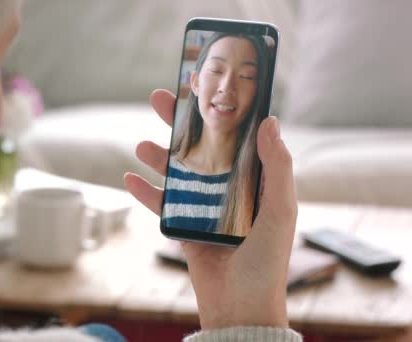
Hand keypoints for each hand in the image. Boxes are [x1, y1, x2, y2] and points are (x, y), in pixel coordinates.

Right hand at [124, 89, 296, 329]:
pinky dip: (145, 193)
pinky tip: (130, 179)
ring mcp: (205, 207)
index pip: (234, 136)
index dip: (218, 110)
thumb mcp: (281, 209)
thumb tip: (270, 122)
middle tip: (160, 100)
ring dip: (158, 157)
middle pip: (200, 147)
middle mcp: (229, 189)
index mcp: (253, 180)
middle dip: (179, 123)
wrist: (242, 306)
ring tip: (141, 145)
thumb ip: (277, 167)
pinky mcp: (185, 228)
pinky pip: (162, 205)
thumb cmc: (268, 260)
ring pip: (177, 173)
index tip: (200, 86)